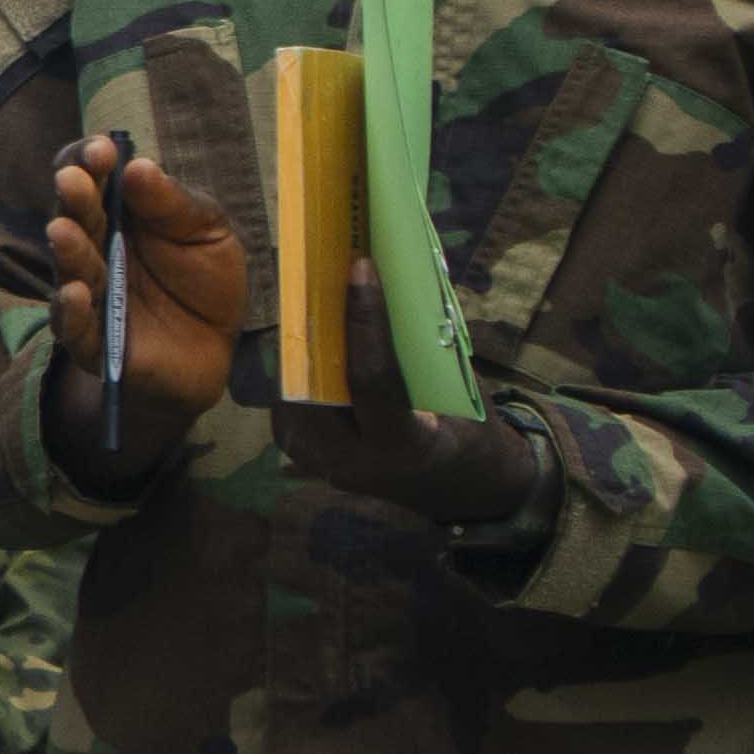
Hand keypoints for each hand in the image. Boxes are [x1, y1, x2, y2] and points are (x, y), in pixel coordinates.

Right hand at [47, 136, 246, 483]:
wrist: (216, 349)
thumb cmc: (206, 281)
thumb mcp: (208, 233)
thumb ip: (175, 204)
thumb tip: (138, 165)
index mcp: (121, 213)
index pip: (92, 178)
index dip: (89, 161)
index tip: (102, 150)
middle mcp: (96, 248)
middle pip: (76, 217)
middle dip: (74, 198)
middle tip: (73, 180)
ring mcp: (92, 293)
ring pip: (69, 268)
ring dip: (66, 248)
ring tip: (64, 231)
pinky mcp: (93, 340)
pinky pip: (73, 326)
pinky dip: (70, 311)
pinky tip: (75, 293)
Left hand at [267, 256, 546, 525]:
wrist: (456, 485)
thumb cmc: (464, 426)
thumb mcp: (456, 393)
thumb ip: (413, 355)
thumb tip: (375, 288)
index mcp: (406, 448)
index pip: (372, 379)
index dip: (365, 321)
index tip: (360, 269)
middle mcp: (356, 463)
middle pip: (317, 384)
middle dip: (316, 328)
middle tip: (319, 274)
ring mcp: (323, 464)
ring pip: (293, 391)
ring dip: (302, 343)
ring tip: (310, 293)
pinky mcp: (304, 456)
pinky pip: (289, 402)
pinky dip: (299, 366)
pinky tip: (308, 330)